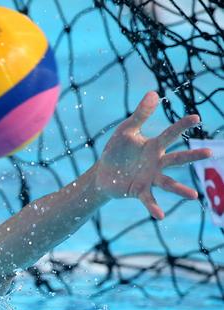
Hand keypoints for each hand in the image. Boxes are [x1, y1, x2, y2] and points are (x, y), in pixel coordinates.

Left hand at [92, 91, 211, 219]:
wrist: (102, 173)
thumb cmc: (117, 150)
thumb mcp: (125, 131)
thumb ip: (140, 115)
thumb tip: (153, 93)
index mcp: (153, 146)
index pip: (170, 134)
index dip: (182, 126)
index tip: (196, 117)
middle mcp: (156, 163)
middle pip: (176, 159)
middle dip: (192, 156)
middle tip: (209, 153)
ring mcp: (149, 178)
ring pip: (167, 183)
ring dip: (180, 189)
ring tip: (194, 196)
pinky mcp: (139, 191)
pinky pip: (148, 199)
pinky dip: (154, 207)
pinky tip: (160, 215)